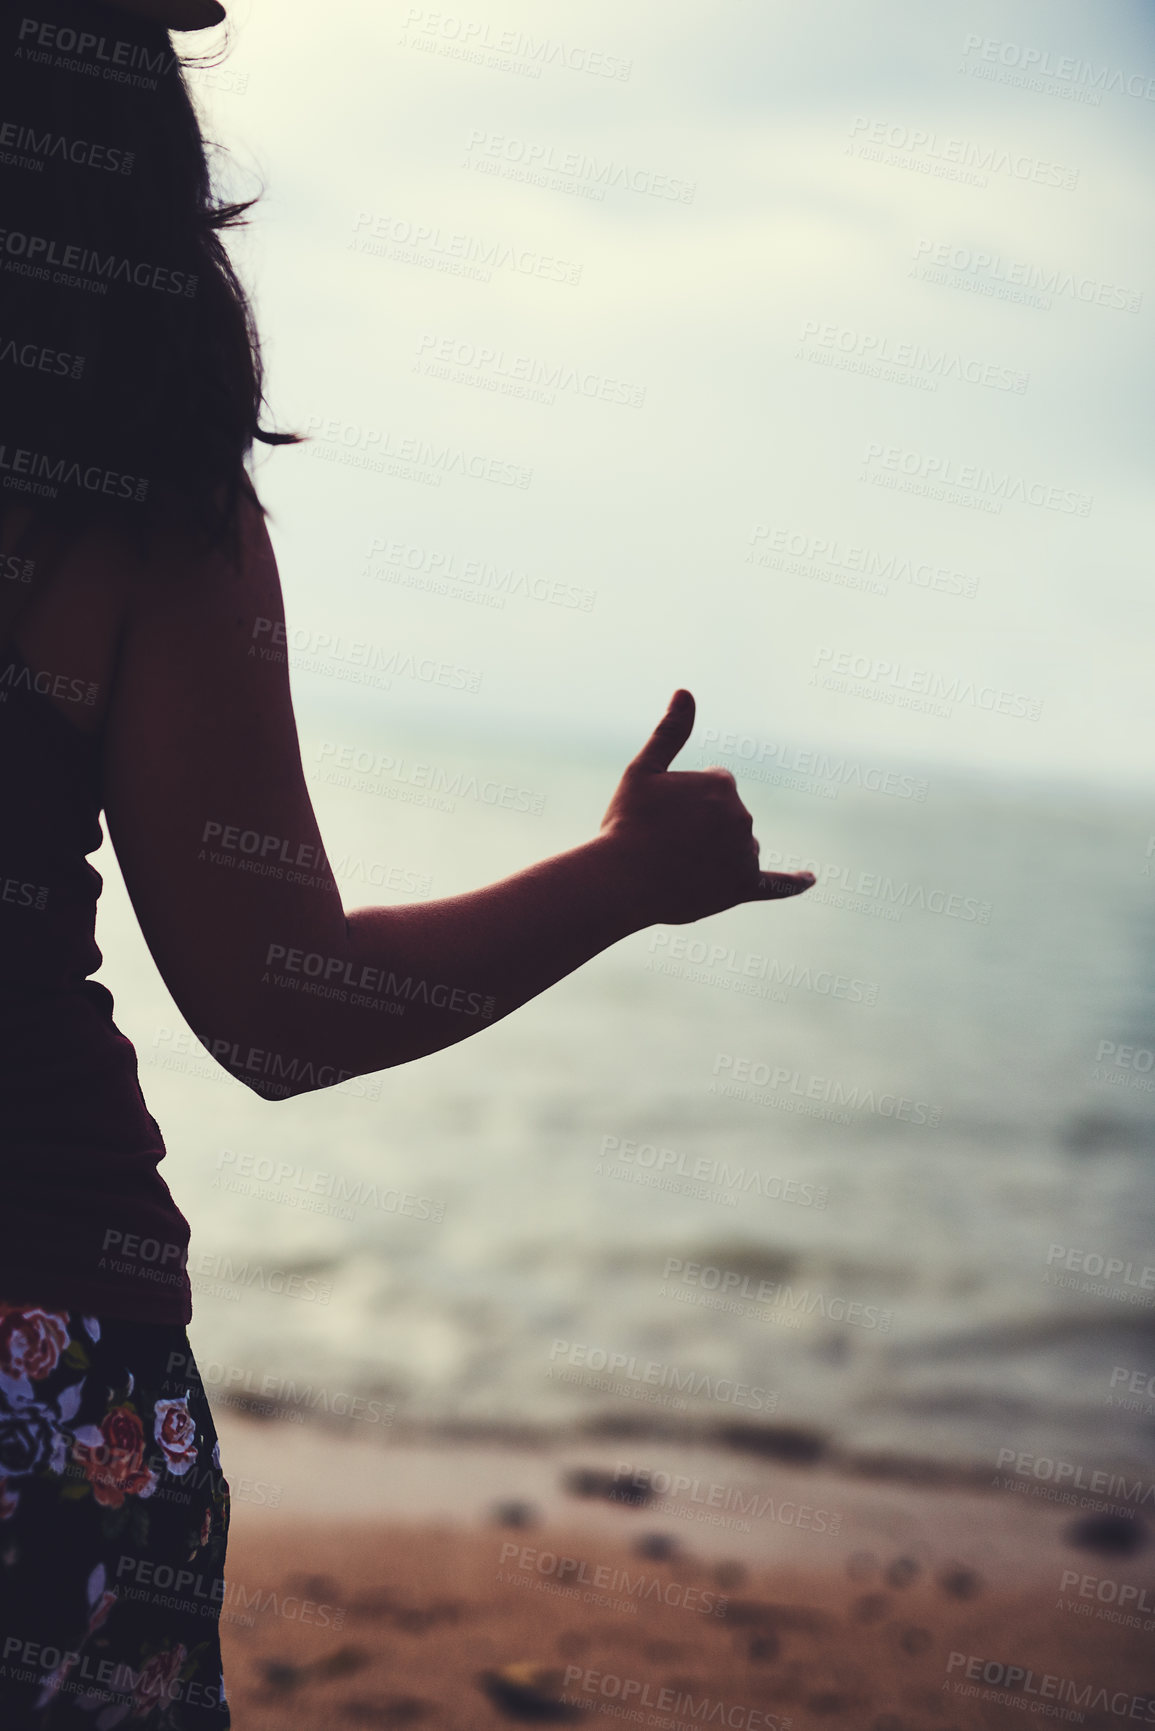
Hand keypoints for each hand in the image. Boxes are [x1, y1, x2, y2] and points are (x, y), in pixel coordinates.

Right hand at [599, 689, 814, 926]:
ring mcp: (744, 854)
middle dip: (701, 826)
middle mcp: (742, 817)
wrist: (620, 881)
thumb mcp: (642, 770)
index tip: (662, 814)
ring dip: (716, 853)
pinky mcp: (743, 888)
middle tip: (665, 841)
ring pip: (738, 848)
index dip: (684, 800)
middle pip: (727, 817)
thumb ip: (669, 732)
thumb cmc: (626, 824)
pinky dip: (793, 884)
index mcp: (722, 784)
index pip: (714, 787)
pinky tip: (811, 879)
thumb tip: (686, 692)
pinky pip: (777, 885)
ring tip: (678, 866)